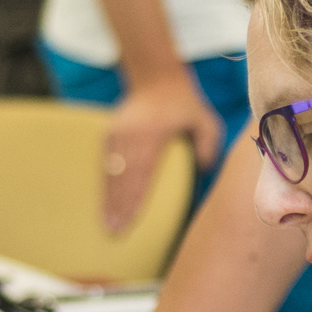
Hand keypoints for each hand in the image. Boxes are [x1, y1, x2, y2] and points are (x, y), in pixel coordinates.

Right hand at [104, 75, 223, 231]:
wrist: (156, 80)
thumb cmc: (185, 105)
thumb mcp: (205, 119)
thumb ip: (208, 142)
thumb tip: (205, 168)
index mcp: (151, 131)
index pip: (141, 170)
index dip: (135, 197)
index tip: (131, 220)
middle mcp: (129, 133)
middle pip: (122, 176)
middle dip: (118, 206)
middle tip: (115, 232)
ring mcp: (116, 133)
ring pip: (110, 172)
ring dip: (108, 200)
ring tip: (107, 225)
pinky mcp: (109, 134)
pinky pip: (105, 165)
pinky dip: (104, 186)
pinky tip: (103, 205)